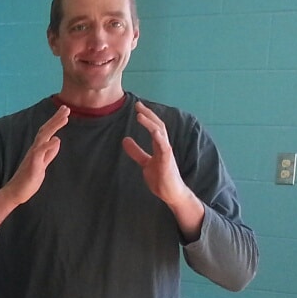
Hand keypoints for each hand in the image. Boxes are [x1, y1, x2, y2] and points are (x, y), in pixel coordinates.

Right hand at [0, 105, 67, 235]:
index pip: (47, 132)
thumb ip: (49, 153)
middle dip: (56, 119)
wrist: (15, 193)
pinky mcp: (32, 165)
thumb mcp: (43, 165)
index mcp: (37, 150)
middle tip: (66, 108)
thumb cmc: (28, 180)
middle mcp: (35, 150)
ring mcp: (33, 156)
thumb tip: (57, 140)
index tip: (65, 112)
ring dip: (53, 126)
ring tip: (64, 117)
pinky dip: (48, 145)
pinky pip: (40, 153)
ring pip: (43, 137)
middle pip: (46, 130)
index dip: (56, 121)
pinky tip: (56, 139)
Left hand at [122, 102, 204, 239]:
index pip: (154, 127)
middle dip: (148, 114)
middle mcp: (164, 146)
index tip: (137, 107)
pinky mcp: (167, 161)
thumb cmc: (161, 178)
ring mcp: (167, 153)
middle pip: (158, 125)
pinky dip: (159, 137)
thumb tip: (125, 140)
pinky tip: (153, 130)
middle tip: (138, 104)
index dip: (146, 116)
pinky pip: (164, 147)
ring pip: (161, 133)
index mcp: (159, 146)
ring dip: (150, 123)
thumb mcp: (145, 163)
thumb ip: (136, 152)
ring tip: (140, 115)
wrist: (171, 193)